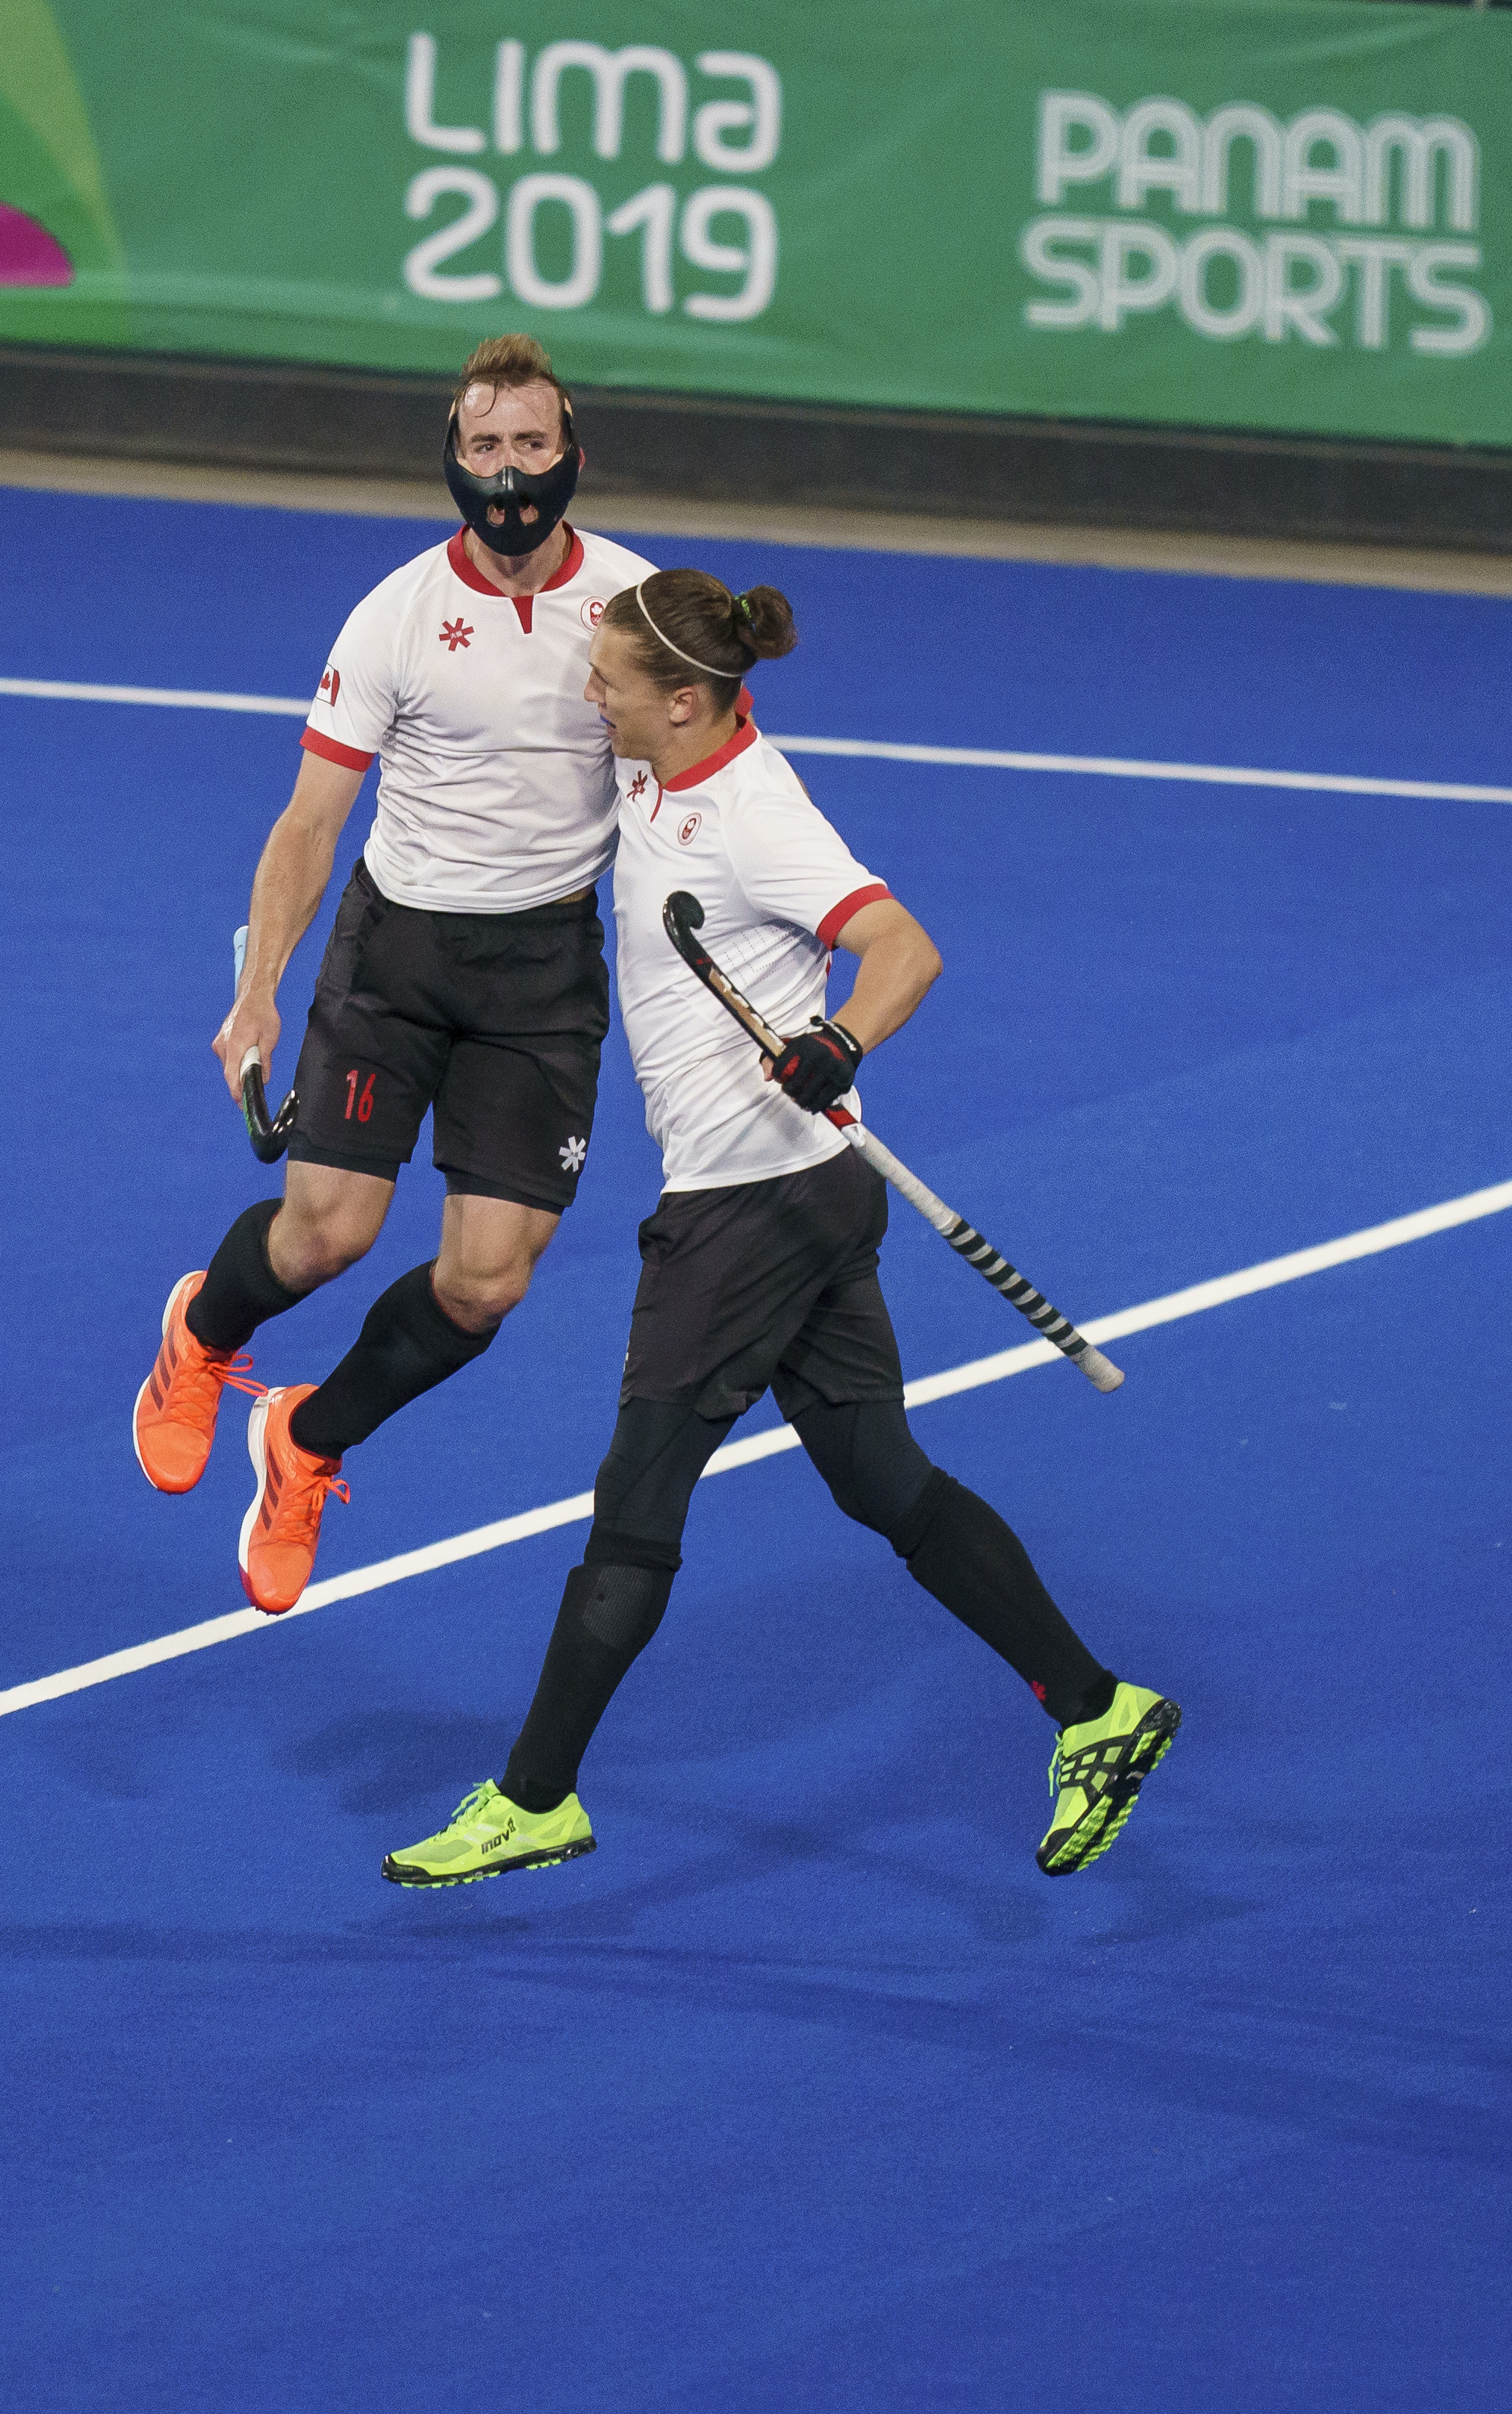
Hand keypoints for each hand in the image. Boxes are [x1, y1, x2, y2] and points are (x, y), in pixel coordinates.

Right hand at [213, 989, 281, 1103]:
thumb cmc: (263, 1014)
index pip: (232, 1076)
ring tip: (255, 1065)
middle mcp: (223, 1046)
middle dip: (241, 1083)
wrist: (252, 996)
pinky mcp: (220, 1041)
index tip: (242, 1105)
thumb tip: (263, 1079)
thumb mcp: (270, 1039)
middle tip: (253, 1092)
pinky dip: (237, 1062)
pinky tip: (248, 1056)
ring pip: (229, 1066)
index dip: (236, 1093)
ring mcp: (219, 1043)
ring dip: (240, 1070)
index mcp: (235, 1046)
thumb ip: (265, 1061)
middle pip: (230, 1073)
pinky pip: (228, 1058)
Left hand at [764, 1017, 863, 1113]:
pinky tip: (811, 1106)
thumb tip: (767, 1077)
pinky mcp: (842, 1081)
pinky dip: (815, 1107)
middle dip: (790, 1092)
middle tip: (790, 1092)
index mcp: (803, 1045)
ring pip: (809, 1096)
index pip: (781, 1068)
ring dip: (801, 1102)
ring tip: (799, 1101)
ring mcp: (832, 1069)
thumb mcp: (793, 1045)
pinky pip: (824, 1101)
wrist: (841, 1044)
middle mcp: (819, 1056)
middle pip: (795, 1085)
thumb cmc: (813, 1047)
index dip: (778, 1077)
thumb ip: (774, 1058)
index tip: (781, 1079)